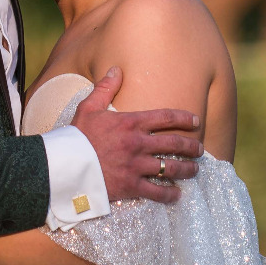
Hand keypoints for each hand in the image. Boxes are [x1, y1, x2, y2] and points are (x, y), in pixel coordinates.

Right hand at [69, 68, 202, 204]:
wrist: (65, 165)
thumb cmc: (76, 136)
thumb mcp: (89, 107)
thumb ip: (105, 88)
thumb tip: (116, 69)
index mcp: (131, 123)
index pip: (165, 117)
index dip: (184, 118)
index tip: (196, 121)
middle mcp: (138, 143)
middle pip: (174, 143)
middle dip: (192, 146)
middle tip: (200, 149)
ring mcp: (136, 166)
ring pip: (170, 168)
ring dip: (187, 169)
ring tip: (195, 170)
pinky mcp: (131, 186)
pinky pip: (156, 192)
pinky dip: (169, 195)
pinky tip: (177, 195)